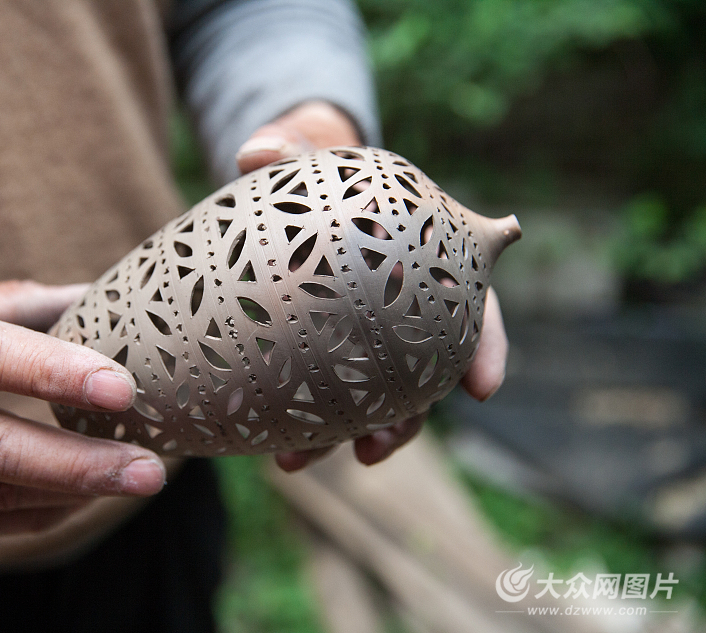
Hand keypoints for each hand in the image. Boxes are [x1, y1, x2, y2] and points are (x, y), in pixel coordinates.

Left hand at [235, 101, 508, 470]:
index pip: (473, 303)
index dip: (485, 347)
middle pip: (421, 372)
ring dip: (343, 435)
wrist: (296, 192)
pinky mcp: (328, 349)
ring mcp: (368, 334)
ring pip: (374, 397)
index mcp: (429, 255)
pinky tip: (274, 445)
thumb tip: (255, 150)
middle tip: (371, 452)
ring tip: (297, 463)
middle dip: (402, 421)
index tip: (484, 391)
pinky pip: (327, 391)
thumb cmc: (322, 171)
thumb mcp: (311, 153)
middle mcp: (406, 306)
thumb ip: (289, 149)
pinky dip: (308, 421)